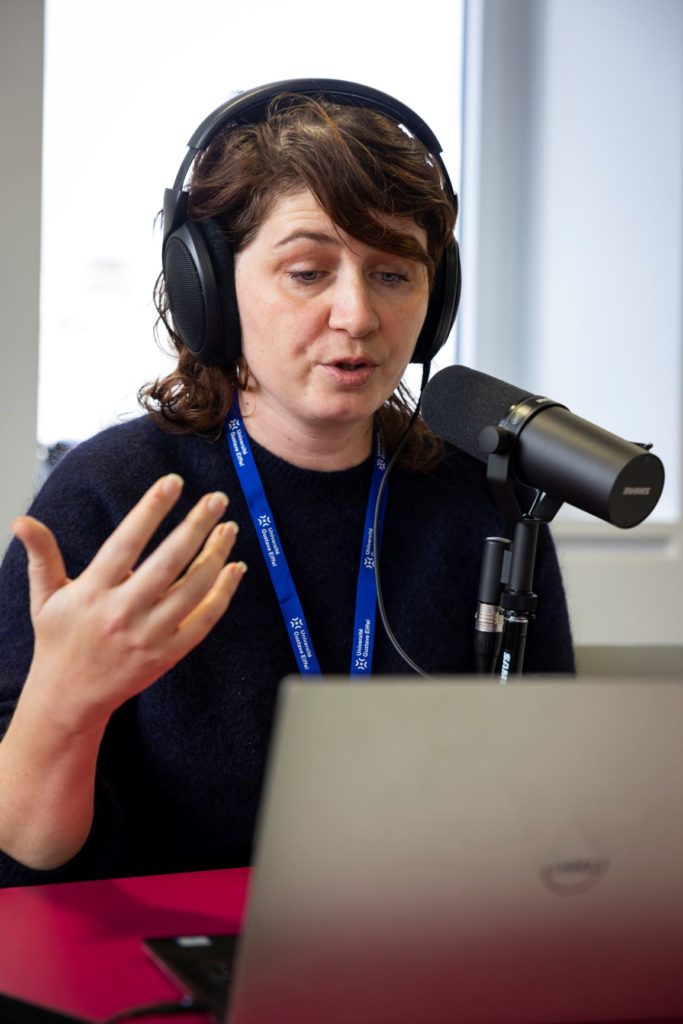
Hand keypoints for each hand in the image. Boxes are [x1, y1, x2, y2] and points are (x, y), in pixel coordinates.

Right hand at [12, 474, 245, 730]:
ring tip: (229, 528)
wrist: (69, 698)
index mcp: (92, 592)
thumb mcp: (46, 597)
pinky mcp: (167, 655)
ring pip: (192, 590)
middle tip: (217, 499)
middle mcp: (122, 613)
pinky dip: (223, 593)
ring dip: (215, 556)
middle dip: (195, 527)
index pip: (126, 542)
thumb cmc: (59, 640)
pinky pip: (203, 620)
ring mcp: (148, 636)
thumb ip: (43, 556)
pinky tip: (234, 568)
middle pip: (168, 563)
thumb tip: (23, 521)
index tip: (173, 483)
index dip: (150, 510)